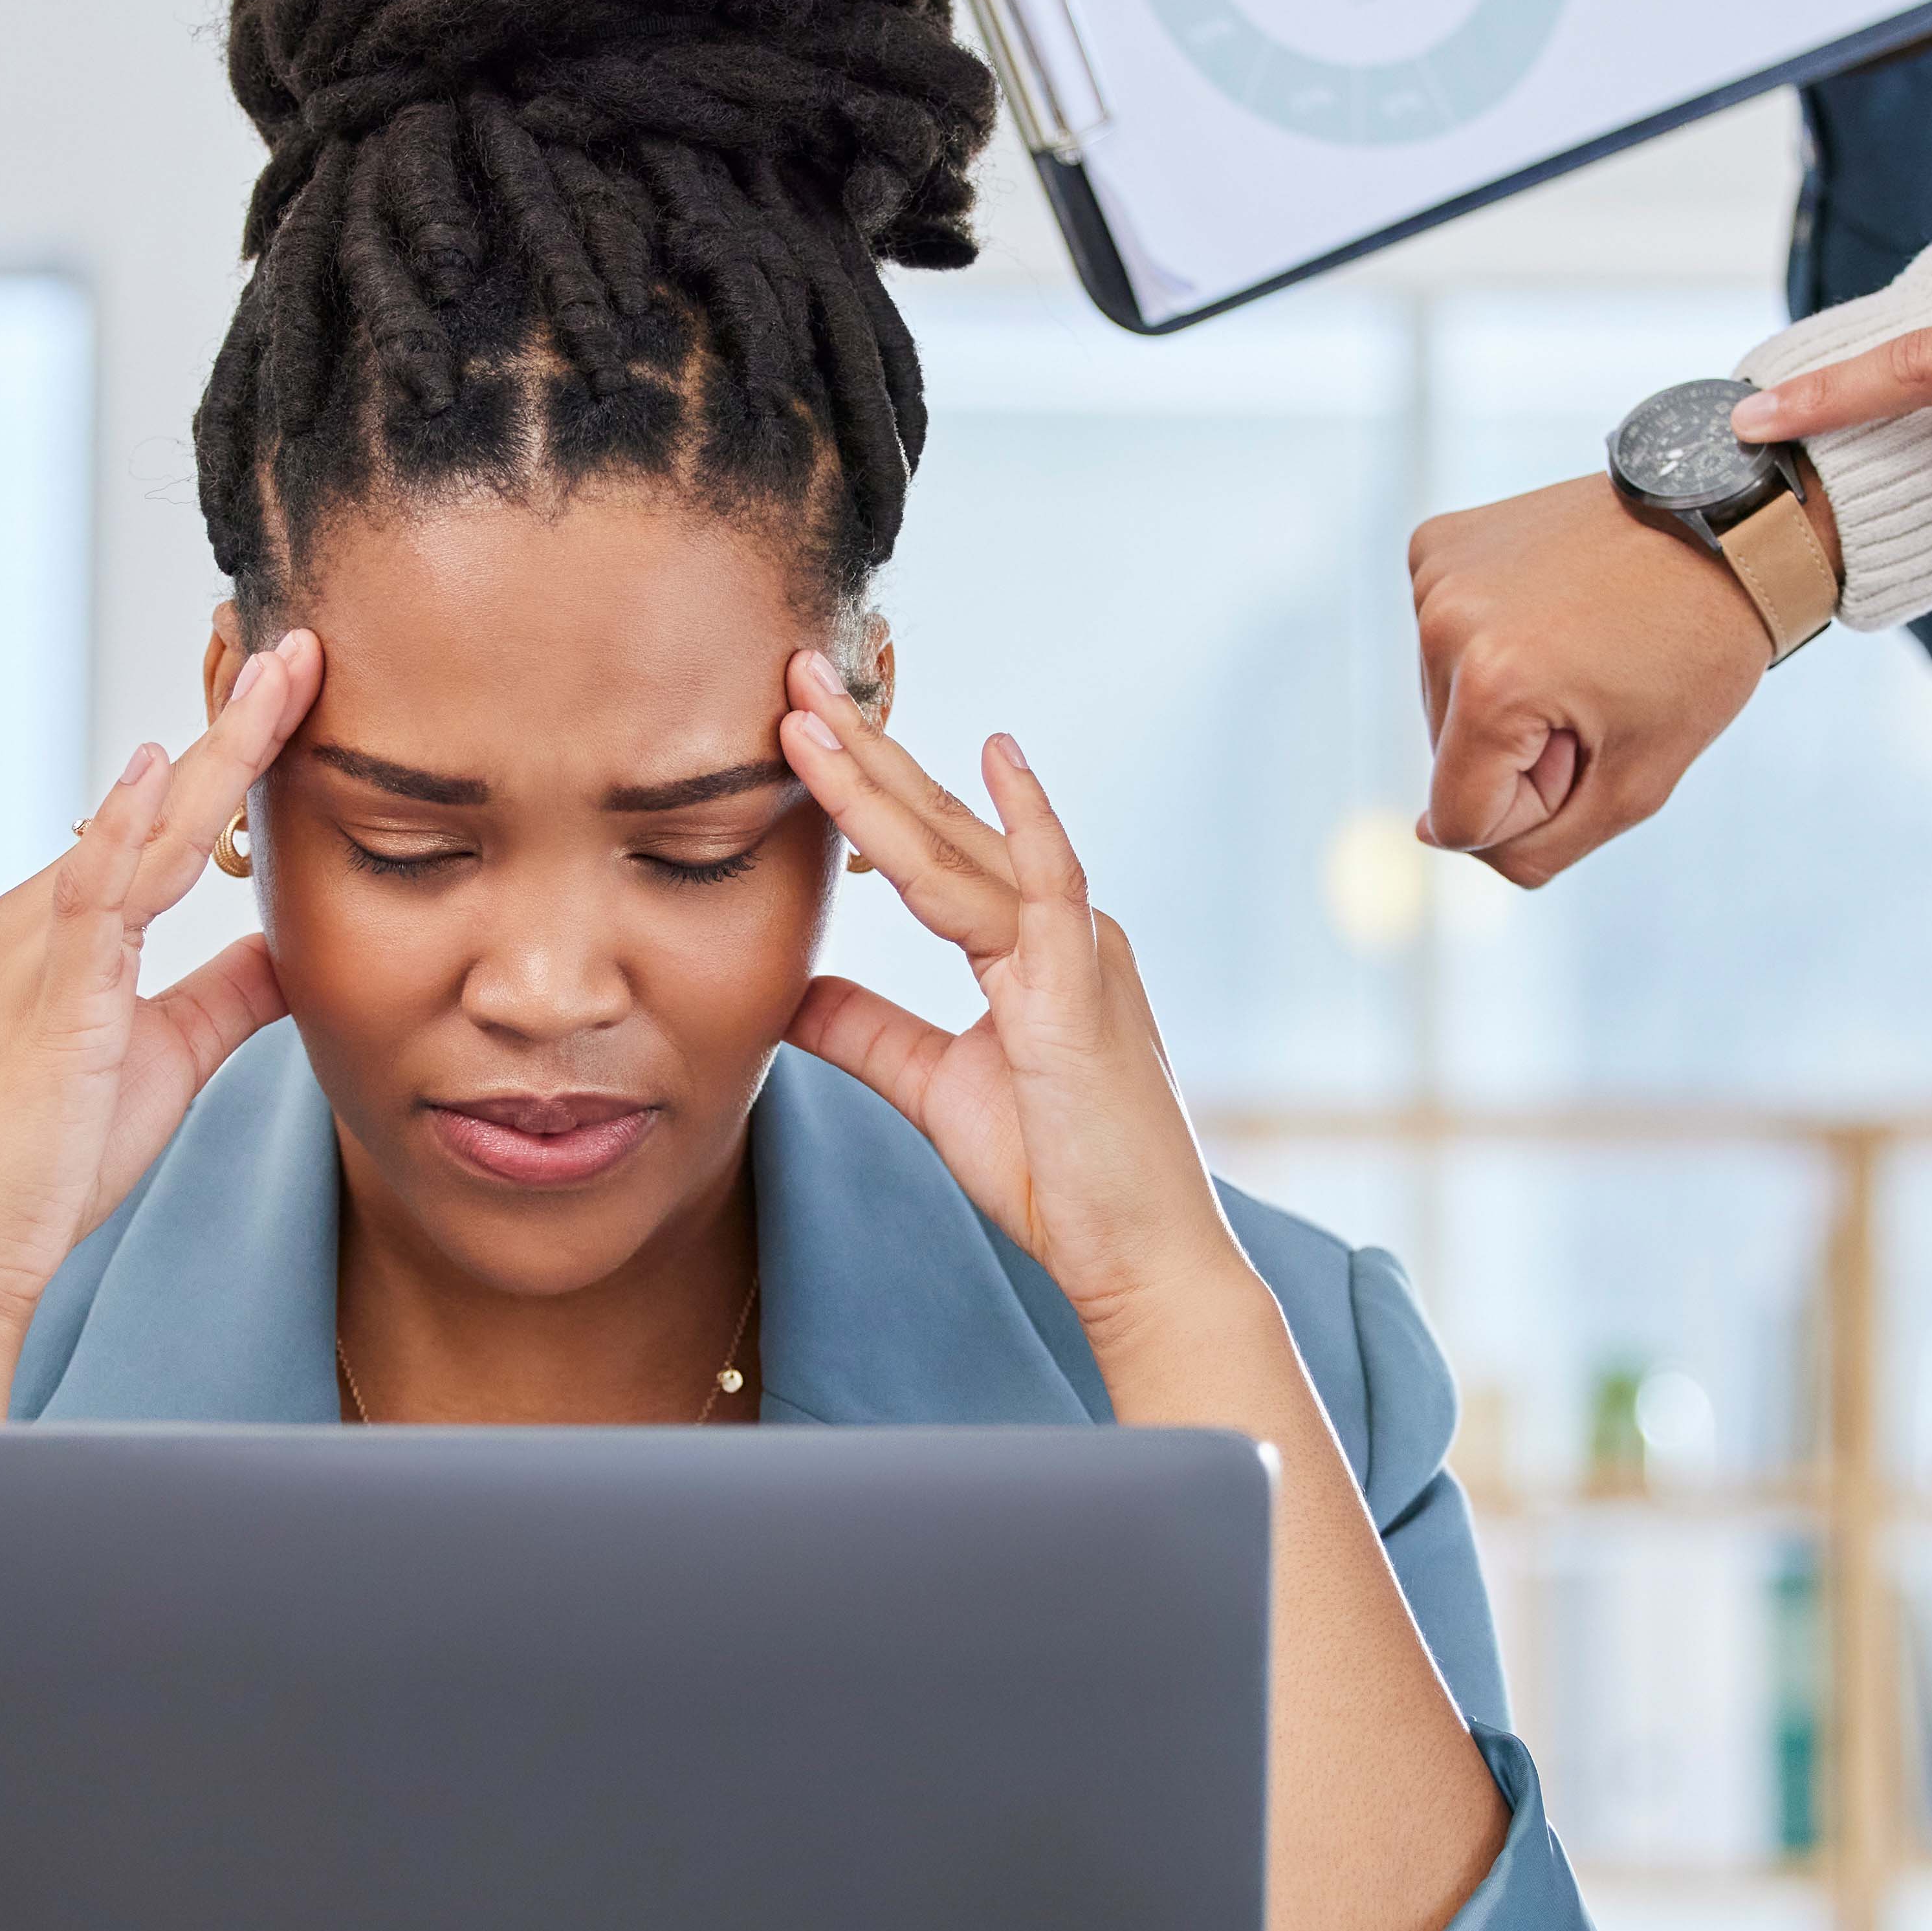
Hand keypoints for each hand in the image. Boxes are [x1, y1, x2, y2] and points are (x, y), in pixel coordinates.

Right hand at [0, 632, 326, 1364]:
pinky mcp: (49, 988)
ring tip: (277, 680)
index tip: (292, 695)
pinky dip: (130, 826)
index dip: (230, 757)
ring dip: (214, 751)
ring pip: (140, 825)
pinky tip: (168, 768)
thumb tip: (291, 947)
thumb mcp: (171, 1053)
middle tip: (300, 650)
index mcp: (68, 925)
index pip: (161, 822)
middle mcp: (43, 913)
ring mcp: (39, 943)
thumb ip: (228, 992)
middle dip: (233, 725)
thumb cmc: (55, 1156)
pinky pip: (96, 891)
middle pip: (155, 800)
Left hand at [774, 653, 1253, 1345]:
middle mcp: (1059, 929)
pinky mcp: (1082, 992)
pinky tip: (997, 756)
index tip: (798, 728)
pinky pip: (1043, 889)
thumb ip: (869, 1032)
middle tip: (794, 672)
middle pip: (943, 821)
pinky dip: (1020, 820)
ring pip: (963, 846)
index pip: (929, 848)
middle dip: (866, 747)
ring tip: (815, 713)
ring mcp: (1076, 952)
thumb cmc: (1057, 1177)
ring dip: (885, 778)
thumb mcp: (935, 1088)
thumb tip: (793, 990)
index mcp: (1028, 945)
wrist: (1138, 1259)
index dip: (864, 786)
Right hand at [1409, 476, 1778, 884]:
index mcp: (1492, 686)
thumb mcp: (1636, 785)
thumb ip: (1536, 846)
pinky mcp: (1435, 544)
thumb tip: (1427, 835)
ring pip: (1443, 703)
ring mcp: (1434, 575)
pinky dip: (1489, 641)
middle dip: (1521, 749)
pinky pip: (1442, 639)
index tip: (1597, 742)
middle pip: (1449, 758)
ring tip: (1578, 643)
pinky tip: (1548, 607)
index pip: (1461, 819)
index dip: (1538, 805)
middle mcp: (1445, 623)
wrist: (1729, 528)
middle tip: (1599, 687)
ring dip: (1503, 698)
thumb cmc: (1697, 655)